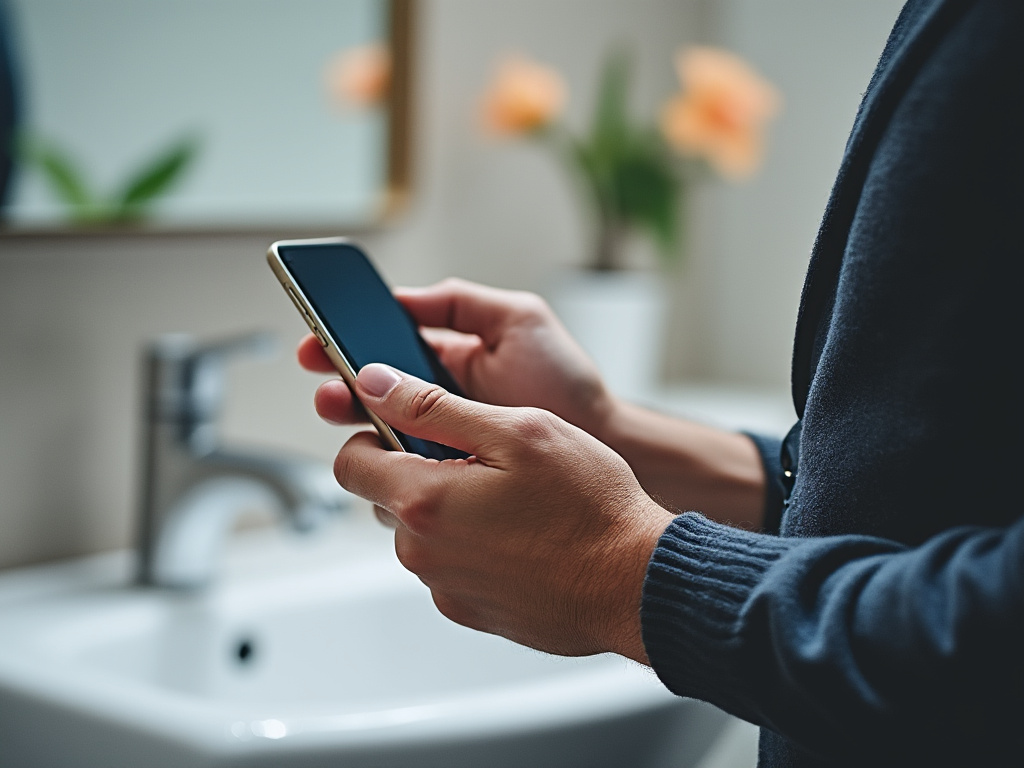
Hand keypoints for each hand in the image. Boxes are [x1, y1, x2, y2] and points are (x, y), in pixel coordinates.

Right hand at [297, 278, 615, 437]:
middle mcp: (438, 395)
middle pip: (372, 386)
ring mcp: (442, 436)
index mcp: (449, 352)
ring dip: (353, 417)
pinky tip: (377, 449)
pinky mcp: (450, 473)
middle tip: (326, 379)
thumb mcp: (519, 320)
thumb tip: (401, 297)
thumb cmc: (567, 381)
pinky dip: (386, 458)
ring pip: (381, 427)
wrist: (603, 444)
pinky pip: (407, 466)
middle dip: (341, 380)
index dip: (348, 337)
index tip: (320, 334)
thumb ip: (461, 303)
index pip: (385, 342)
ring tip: (339, 408)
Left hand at [328, 362, 674, 662]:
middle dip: (420, 471)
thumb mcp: (515, 431)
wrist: (636, 583)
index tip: (407, 426)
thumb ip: (434, 406)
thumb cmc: (589, 506)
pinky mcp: (471, 611)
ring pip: (422, 532)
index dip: (372, 435)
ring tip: (512, 499)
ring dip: (449, 509)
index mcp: (423, 501)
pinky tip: (522, 535)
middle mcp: (423, 553)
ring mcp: (446, 588)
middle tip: (483, 459)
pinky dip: (473, 546)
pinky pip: (451, 566)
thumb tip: (376, 384)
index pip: (350, 463)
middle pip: (387, 497)